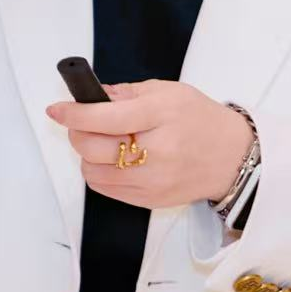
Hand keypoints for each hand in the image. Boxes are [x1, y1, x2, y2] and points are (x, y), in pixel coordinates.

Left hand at [44, 79, 256, 210]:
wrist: (234, 158)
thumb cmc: (201, 120)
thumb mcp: (169, 92)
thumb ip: (127, 93)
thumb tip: (93, 95)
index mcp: (160, 116)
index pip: (104, 117)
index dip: (73, 112)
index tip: (56, 109)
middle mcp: (156, 152)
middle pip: (92, 147)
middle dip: (77, 131)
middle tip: (81, 121)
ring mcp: (152, 181)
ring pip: (93, 171)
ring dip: (86, 154)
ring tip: (102, 142)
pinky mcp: (150, 200)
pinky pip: (106, 189)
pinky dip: (99, 172)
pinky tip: (114, 160)